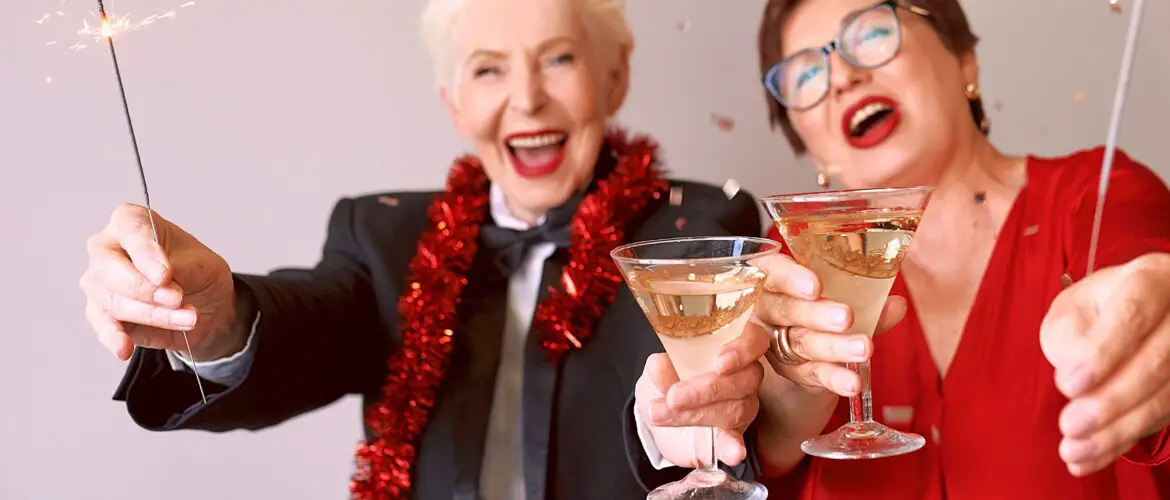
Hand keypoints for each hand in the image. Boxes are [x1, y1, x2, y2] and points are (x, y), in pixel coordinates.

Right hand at [79, 203, 236, 360]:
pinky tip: (125, 347)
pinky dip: (114, 337)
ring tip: (187, 318)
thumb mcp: (204, 265)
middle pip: (108, 266)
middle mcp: (107, 248)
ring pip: (111, 299)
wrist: (205, 306)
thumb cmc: (199, 273)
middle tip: (177, 298)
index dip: (146, 252)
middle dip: (145, 288)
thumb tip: (159, 277)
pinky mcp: (102, 312)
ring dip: (152, 314)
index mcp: (131, 222)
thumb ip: (180, 267)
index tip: (165, 274)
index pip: (130, 229)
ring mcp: (99, 281)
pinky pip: (101, 325)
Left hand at [635, 325, 767, 467]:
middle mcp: (743, 375)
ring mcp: (742, 406)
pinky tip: (733, 452)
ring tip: (663, 414)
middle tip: (674, 396)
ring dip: (698, 414)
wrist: (659, 413)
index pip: (754, 340)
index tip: (719, 363)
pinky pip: (737, 441)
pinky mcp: (731, 435)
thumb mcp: (657, 369)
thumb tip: (662, 365)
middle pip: (744, 380)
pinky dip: (733, 447)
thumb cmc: (665, 381)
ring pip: (736, 409)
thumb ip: (660, 365)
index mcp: (730, 348)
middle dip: (708, 389)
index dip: (742, 350)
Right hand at [752, 253, 905, 395]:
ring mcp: (774, 343)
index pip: (773, 272)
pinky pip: (811, 373)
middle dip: (816, 314)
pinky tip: (853, 382)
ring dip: (834, 346)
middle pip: (785, 310)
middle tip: (845, 317)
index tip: (815, 286)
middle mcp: (767, 310)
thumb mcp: (839, 297)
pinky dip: (834, 378)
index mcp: (773, 280)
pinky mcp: (790, 371)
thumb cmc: (820, 308)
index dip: (790, 278)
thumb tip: (896, 304)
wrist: (803, 351)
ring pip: (801, 343)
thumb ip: (865, 302)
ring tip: (863, 348)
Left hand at [1040, 252, 1169, 476]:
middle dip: (1110, 401)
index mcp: (1151, 278)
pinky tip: (1088, 459)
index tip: (1067, 385)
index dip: (1103, 352)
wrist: (1129, 316)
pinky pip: (1162, 419)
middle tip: (1069, 426)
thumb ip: (1073, 337)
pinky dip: (1122, 442)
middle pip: (1157, 362)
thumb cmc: (1096, 310)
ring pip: (1165, 397)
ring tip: (1073, 452)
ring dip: (1116, 431)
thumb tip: (1078, 386)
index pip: (1134, 314)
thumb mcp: (1073, 309)